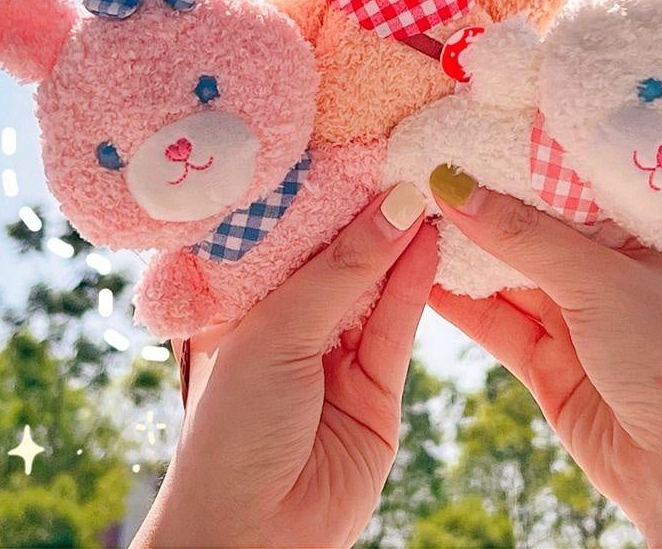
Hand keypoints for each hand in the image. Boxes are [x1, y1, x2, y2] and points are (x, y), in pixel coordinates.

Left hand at [133, 183, 433, 548]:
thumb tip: (396, 205)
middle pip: (341, 257)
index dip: (327, 197)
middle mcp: (292, 324)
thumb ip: (343, 271)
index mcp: (247, 306)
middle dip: (371, 213)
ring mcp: (336, 355)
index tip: (364, 151)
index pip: (292, 237)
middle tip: (408, 160)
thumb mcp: (277, 334)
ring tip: (428, 188)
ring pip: (376, 286)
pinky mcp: (377, 386)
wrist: (252, 541)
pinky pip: (399, 324)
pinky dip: (417, 282)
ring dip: (401, 241)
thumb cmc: (232, 431)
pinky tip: (429, 239)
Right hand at [428, 167, 661, 547]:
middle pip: (539, 225)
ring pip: (512, 272)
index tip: (474, 130)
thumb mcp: (600, 280)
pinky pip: (499, 319)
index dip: (527, 156)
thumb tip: (451, 184)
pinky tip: (420, 271)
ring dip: (465, 249)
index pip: (580, 179)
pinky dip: (461, 300)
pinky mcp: (552, 361)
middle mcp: (616, 269)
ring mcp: (582, 316)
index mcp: (651, 233)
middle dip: (486, 202)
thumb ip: (521, 235)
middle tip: (428, 166)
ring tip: (412, 210)